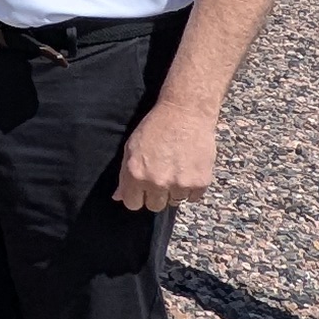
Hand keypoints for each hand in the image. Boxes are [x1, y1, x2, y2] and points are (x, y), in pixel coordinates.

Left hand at [114, 94, 222, 212]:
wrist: (185, 112)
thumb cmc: (156, 127)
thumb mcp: (131, 147)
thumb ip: (124, 175)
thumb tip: (118, 197)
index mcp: (136, 174)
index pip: (132, 204)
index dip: (137, 195)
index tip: (143, 188)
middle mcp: (157, 182)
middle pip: (154, 206)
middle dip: (156, 194)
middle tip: (162, 176)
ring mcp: (180, 184)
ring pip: (175, 201)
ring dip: (175, 190)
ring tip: (177, 169)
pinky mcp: (200, 182)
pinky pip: (193, 198)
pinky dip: (192, 187)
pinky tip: (188, 169)